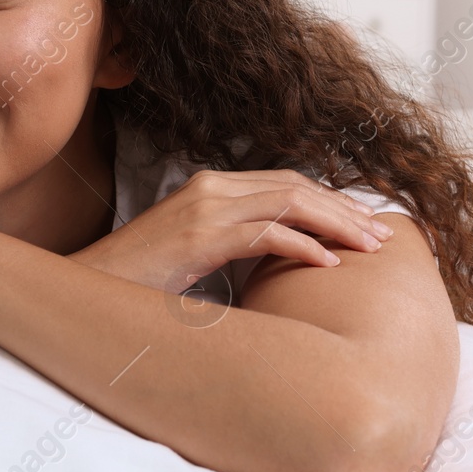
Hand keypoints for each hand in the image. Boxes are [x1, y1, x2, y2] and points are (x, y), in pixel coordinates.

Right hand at [70, 169, 396, 293]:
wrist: (90, 289)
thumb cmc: (141, 282)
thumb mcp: (196, 255)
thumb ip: (234, 246)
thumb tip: (281, 265)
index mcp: (212, 187)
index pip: (286, 182)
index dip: (331, 201)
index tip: (364, 225)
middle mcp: (211, 187)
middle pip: (297, 186)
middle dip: (344, 209)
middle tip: (383, 237)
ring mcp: (204, 208)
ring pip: (289, 203)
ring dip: (336, 224)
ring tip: (369, 248)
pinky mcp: (199, 236)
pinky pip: (264, 234)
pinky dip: (302, 246)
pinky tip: (328, 264)